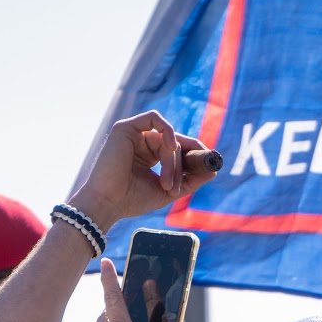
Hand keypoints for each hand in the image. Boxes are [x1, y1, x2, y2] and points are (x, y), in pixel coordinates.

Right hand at [67, 110, 216, 231]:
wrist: (108, 204)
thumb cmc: (133, 200)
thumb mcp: (170, 190)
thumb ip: (192, 179)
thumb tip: (214, 169)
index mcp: (150, 157)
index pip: (179, 150)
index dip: (194, 156)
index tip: (208, 167)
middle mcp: (143, 143)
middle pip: (176, 145)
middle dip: (183, 165)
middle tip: (178, 187)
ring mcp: (134, 134)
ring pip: (168, 138)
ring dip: (173, 162)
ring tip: (166, 184)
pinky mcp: (126, 127)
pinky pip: (155, 118)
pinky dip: (168, 130)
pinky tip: (172, 148)